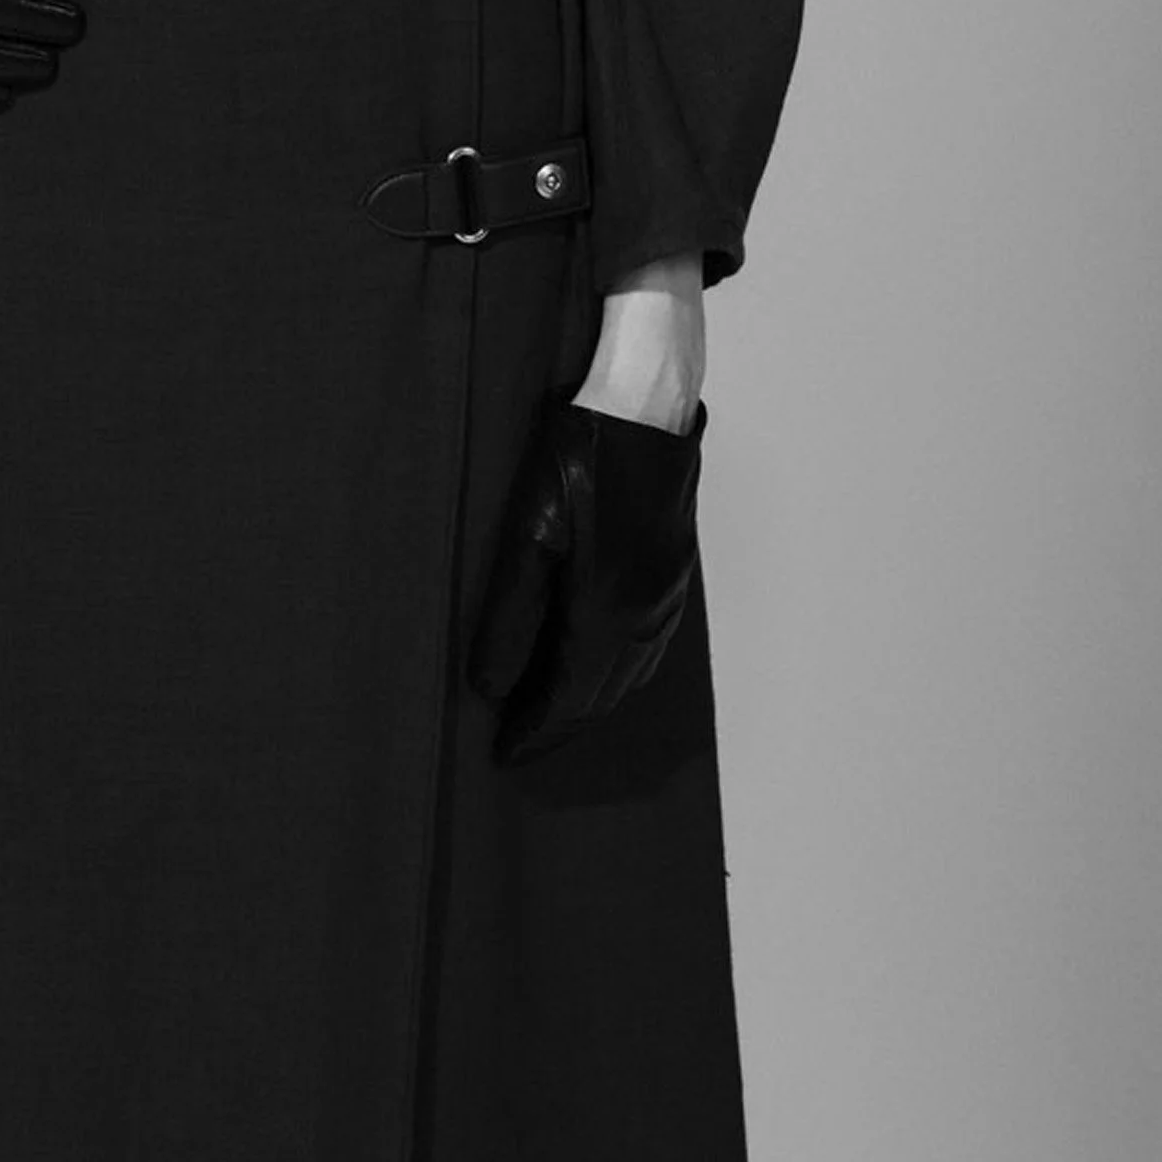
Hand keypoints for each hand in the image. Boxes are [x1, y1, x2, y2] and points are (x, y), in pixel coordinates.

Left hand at [464, 389, 708, 761]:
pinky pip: (648, 648)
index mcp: (606, 613)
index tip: (504, 755)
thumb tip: (486, 685)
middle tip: (521, 745)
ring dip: (591, 704)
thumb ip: (509, 612)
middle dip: (560, 727)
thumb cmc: (580, 456)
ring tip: (551, 713)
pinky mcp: (675, 573)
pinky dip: (618, 674)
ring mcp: (666, 596)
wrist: (645, 406)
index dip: (534, 731)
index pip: (568, 699)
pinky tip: (597, 663)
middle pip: (602, 698)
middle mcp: (645, 616)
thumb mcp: (528, 530)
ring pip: (630, 678)